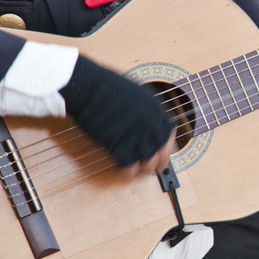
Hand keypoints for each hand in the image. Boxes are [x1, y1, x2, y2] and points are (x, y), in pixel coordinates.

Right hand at [60, 56, 175, 177]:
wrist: (88, 87)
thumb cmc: (106, 85)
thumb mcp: (136, 93)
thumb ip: (146, 109)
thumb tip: (148, 120)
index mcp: (156, 110)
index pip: (169, 134)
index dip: (166, 146)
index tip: (162, 151)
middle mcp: (150, 124)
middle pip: (162, 151)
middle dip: (159, 162)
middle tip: (154, 167)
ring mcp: (136, 136)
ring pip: (149, 162)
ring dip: (144, 168)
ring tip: (138, 168)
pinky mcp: (119, 145)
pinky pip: (130, 167)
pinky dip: (128, 172)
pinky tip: (125, 171)